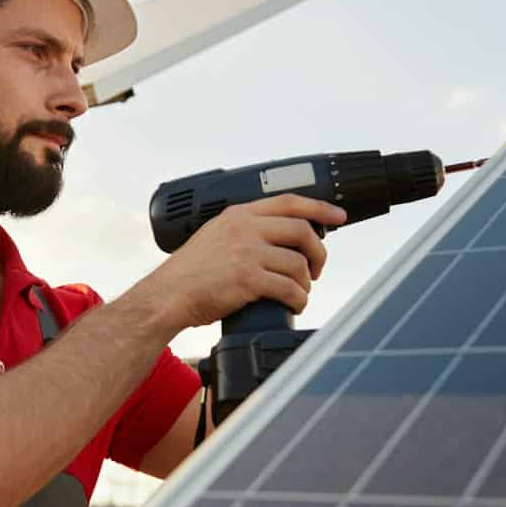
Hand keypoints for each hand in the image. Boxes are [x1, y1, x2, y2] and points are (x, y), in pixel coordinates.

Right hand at [134, 194, 346, 330]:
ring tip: (299, 292)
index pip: (289, 202)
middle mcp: (244, 228)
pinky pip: (289, 288)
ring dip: (306, 282)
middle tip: (316, 269)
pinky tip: (294, 304)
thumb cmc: (189, 274)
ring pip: (298, 263)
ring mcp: (246, 252)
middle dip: (318, 252)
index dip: (319, 208)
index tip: (338, 216)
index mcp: (238, 215)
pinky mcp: (248, 279)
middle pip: (301, 231)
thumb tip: (279, 239)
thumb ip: (244, 231)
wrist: (167, 296)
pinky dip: (298, 299)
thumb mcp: (215, 236)